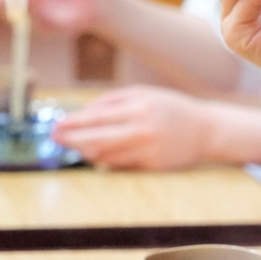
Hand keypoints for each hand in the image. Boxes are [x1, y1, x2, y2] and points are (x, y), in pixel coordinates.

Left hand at [50, 85, 213, 169]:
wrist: (206, 130)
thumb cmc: (171, 108)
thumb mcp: (144, 93)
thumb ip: (112, 100)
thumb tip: (83, 113)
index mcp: (138, 107)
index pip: (96, 117)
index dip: (72, 123)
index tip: (56, 126)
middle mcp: (141, 129)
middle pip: (95, 139)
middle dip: (71, 139)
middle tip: (55, 139)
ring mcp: (147, 150)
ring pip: (104, 156)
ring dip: (84, 152)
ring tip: (73, 146)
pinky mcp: (151, 166)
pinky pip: (119, 165)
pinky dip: (103, 160)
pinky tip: (94, 154)